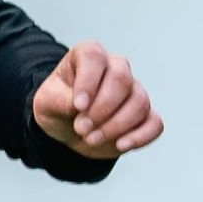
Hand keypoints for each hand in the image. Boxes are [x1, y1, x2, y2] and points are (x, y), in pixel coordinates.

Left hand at [33, 40, 161, 159]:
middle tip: (81, 128)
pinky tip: (120, 145)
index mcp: (89, 56)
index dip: (88, 82)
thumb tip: (80, 105)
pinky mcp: (145, 115)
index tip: (78, 106)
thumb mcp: (46, 102)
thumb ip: (60, 100)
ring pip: (139, 102)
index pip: (94, 57)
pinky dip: (140, 136)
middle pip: (122, 80)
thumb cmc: (57, 106)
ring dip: (115, 126)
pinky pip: (155, 123)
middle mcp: (116, 67)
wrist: (67, 128)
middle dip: (101, 109)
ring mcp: (134, 90)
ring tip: (91, 139)